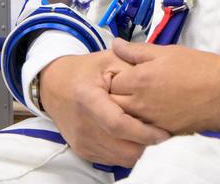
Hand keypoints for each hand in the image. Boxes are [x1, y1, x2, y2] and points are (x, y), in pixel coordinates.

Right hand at [39, 50, 169, 167]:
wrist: (55, 86)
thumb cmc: (86, 70)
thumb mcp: (110, 59)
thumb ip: (133, 70)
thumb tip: (158, 87)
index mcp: (89, 99)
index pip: (118, 125)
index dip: (144, 132)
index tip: (164, 133)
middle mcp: (83, 126)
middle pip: (122, 149)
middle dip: (147, 145)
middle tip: (164, 135)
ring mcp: (82, 142)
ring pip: (120, 158)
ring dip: (139, 150)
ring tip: (152, 136)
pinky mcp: (83, 151)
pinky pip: (112, 159)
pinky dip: (127, 151)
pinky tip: (136, 138)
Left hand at [109, 40, 219, 133]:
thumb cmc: (196, 66)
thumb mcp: (166, 51)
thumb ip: (137, 50)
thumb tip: (115, 44)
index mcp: (140, 79)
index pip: (110, 82)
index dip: (112, 76)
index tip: (119, 72)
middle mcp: (140, 103)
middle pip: (112, 104)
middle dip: (113, 96)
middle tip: (124, 87)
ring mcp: (149, 121)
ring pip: (123, 119)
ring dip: (124, 111)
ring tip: (135, 100)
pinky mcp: (159, 133)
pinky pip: (139, 131)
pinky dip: (137, 123)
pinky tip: (147, 113)